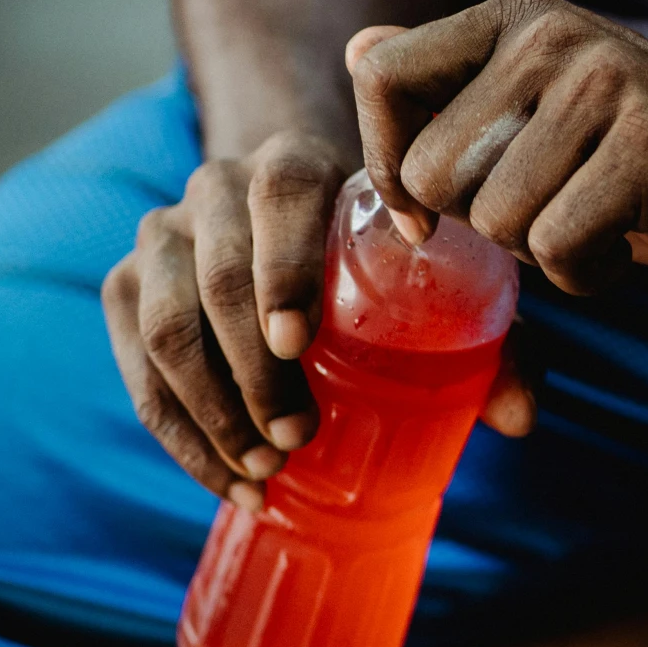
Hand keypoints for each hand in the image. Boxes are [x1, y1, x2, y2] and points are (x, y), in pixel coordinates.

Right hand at [102, 129, 538, 506]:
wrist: (292, 225)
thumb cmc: (383, 258)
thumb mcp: (440, 277)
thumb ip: (494, 337)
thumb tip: (519, 418)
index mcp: (296, 164)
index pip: (279, 197)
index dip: (282, 268)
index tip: (299, 345)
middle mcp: (218, 186)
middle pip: (216, 274)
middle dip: (251, 368)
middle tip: (296, 438)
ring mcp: (162, 234)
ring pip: (164, 325)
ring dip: (211, 409)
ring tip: (266, 470)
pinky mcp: (128, 285)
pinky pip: (136, 368)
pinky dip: (182, 436)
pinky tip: (229, 482)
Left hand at [347, 0, 647, 298]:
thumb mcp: (551, 114)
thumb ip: (459, 88)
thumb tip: (357, 48)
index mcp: (520, 18)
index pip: (384, 75)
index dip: (389, 161)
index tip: (429, 210)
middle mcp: (557, 36)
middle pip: (438, 170)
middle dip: (488, 226)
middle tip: (561, 210)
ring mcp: (609, 87)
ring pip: (500, 220)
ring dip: (548, 252)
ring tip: (610, 219)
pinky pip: (562, 249)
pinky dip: (593, 273)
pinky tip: (638, 241)